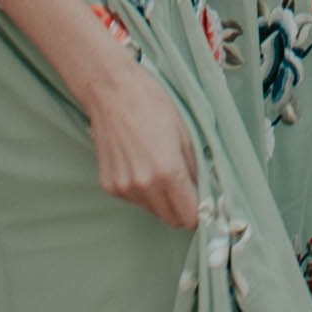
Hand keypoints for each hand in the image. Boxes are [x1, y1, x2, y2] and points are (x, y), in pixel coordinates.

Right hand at [83, 53, 200, 232]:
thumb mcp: (184, 133)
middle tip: (185, 189)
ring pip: (151, 210)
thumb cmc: (151, 104)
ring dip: (161, 200)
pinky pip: (133, 199)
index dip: (199, 213)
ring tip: (159, 169)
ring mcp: (124, 187)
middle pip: (170, 219)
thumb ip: (194, 168)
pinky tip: (141, 165)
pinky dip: (141, 191)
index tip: (203, 205)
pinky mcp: (109, 185)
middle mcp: (144, 186)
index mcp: (167, 172)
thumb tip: (202, 189)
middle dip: (181, 209)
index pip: (189, 217)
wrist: (112, 92)